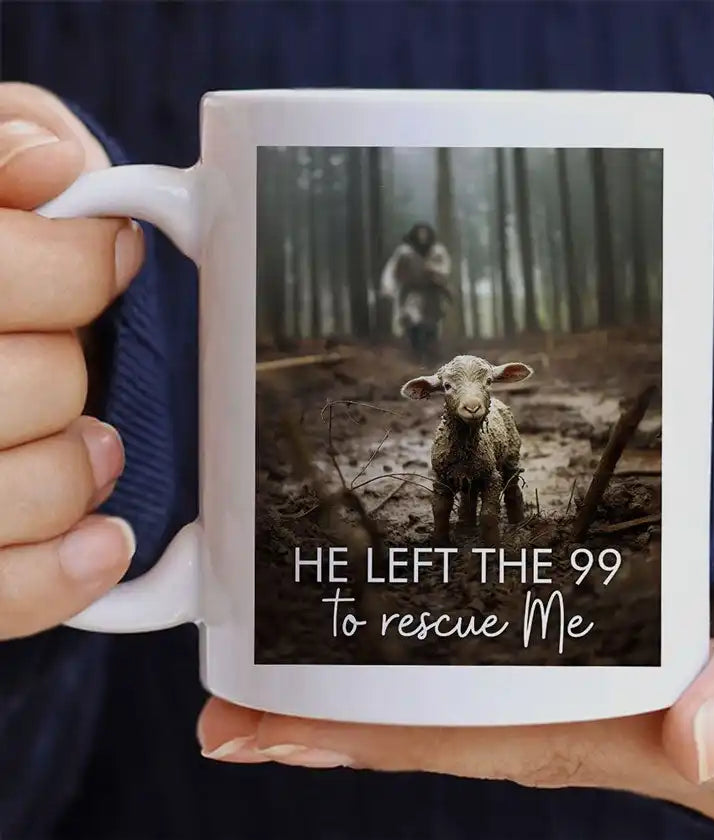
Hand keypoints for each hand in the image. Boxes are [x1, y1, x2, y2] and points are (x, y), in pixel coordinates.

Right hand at [0, 83, 143, 638]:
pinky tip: (104, 541)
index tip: (115, 253)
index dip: (72, 266)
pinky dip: (61, 575)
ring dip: (75, 467)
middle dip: (68, 365)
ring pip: (16, 496)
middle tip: (74, 351)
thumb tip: (53, 161)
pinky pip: (0, 595)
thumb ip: (2, 150)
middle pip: (24, 390)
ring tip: (89, 441)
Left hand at [197, 558, 713, 828]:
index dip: (389, 739)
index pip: (506, 741)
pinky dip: (464, 684)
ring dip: (395, 710)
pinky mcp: (653, 673)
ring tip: (288, 701)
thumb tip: (704, 735)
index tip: (270, 731)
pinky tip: (419, 671)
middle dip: (354, 737)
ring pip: (502, 719)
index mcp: (695, 741)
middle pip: (481, 740)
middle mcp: (656, 739)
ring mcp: (651, 714)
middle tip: (235, 722)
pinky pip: (539, 688)